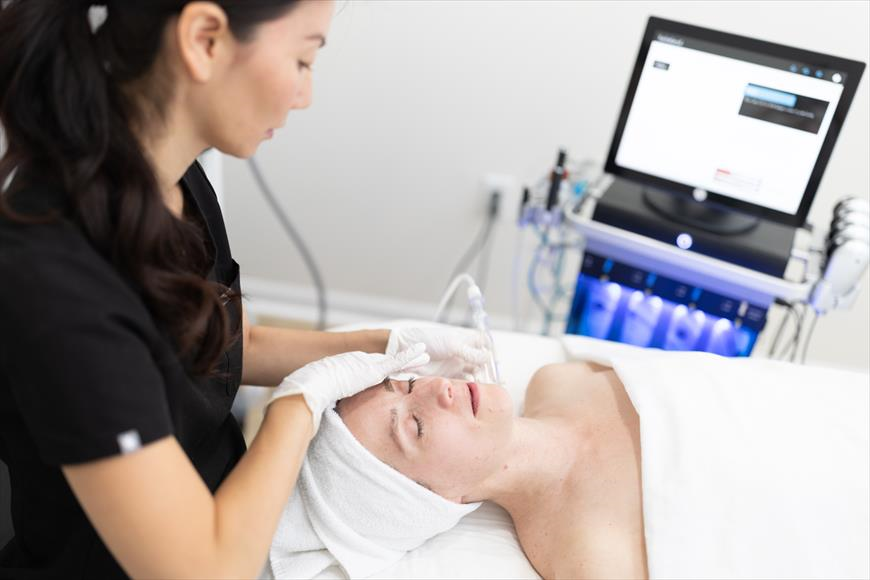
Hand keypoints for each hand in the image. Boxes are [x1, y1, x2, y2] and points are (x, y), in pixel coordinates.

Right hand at [269, 344, 429, 433]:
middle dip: (400, 361)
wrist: (311, 387)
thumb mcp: (323, 397)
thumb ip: (329, 402)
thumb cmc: (311, 395)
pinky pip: (396, 361)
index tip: (394, 371)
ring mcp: (366, 364)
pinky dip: (409, 356)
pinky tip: (422, 352)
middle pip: (384, 363)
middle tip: (416, 358)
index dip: (383, 369)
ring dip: (410, 358)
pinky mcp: (372, 368)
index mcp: (348, 369)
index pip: (370, 369)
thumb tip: (325, 416)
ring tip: (424, 354)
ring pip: (394, 361)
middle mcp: (358, 363)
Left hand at [386, 326, 489, 379]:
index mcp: (466, 339)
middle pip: (482, 362)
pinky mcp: (449, 376)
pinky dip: (468, 386)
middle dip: (490, 370)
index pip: (485, 344)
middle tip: (498, 380)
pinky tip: (472, 390)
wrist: (407, 350)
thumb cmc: (429, 340)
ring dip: (481, 379)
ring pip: (474, 373)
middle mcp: (464, 352)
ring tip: (485, 387)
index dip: (492, 351)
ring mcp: (457, 364)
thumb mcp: (452, 344)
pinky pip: (463, 382)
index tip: (497, 361)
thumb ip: (470, 353)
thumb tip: (488, 358)